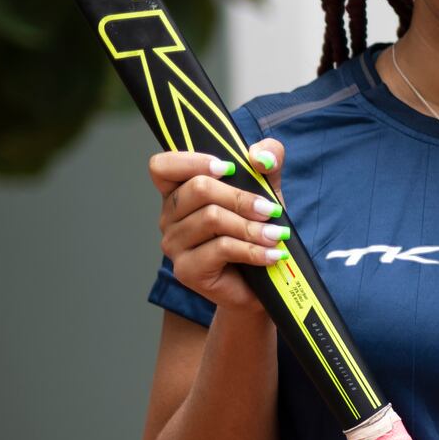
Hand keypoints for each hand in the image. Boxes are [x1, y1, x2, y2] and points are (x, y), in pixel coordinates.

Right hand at [149, 138, 287, 313]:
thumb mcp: (267, 190)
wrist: (263, 283)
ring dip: (252, 227)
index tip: (229, 168)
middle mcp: (168, 217)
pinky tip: (272, 255)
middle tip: (270, 210)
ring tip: (276, 236)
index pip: (162, 167)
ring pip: (212, 219)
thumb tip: (260, 156)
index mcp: (179, 193)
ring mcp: (173, 245)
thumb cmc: (257, 232)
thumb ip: (268, 162)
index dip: (192, 161)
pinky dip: (253, 249)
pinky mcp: (186, 270)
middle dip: (241, 198)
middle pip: (198, 189)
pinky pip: (220, 248)